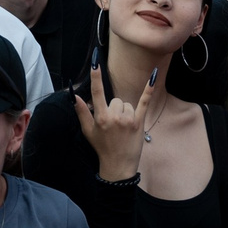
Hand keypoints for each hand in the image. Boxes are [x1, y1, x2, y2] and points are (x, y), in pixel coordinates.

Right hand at [73, 65, 153, 180]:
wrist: (118, 165)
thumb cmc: (101, 147)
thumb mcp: (88, 131)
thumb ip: (81, 112)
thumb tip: (74, 96)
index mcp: (101, 118)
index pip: (97, 92)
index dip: (95, 77)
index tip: (95, 62)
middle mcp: (115, 117)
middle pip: (115, 100)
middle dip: (113, 109)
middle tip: (113, 125)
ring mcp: (128, 119)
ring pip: (126, 104)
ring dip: (125, 112)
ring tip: (123, 127)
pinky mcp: (139, 122)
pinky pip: (144, 101)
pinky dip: (149, 89)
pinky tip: (154, 76)